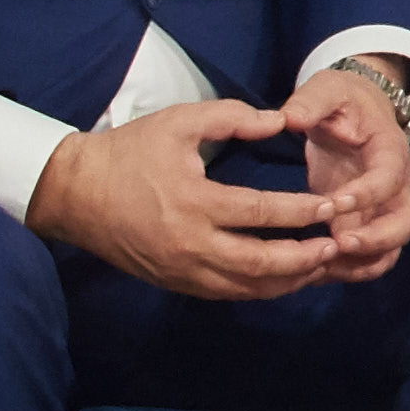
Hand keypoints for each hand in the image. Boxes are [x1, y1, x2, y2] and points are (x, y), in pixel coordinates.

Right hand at [28, 97, 351, 301]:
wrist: (72, 192)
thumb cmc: (128, 151)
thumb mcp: (177, 121)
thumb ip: (232, 117)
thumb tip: (279, 121)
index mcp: (193, 202)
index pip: (261, 214)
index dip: (301, 212)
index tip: (333, 206)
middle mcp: (189, 244)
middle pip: (259, 264)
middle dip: (304, 258)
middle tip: (337, 245)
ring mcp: (180, 269)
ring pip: (245, 287)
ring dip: (287, 280)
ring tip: (321, 265)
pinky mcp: (174, 282)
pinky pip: (226, 293)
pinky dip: (259, 289)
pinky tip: (284, 278)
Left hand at [282, 64, 409, 280]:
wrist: (354, 110)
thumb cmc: (342, 100)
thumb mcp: (327, 89)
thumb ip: (310, 101)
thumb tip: (288, 118)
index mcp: (390, 152)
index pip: (389, 179)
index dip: (367, 195)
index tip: (332, 202)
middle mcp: (396, 187)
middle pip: (403, 224)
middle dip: (376, 240)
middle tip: (338, 246)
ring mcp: (382, 210)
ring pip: (389, 249)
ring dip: (362, 263)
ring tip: (324, 268)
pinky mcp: (364, 224)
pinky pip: (368, 257)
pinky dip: (349, 269)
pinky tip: (315, 272)